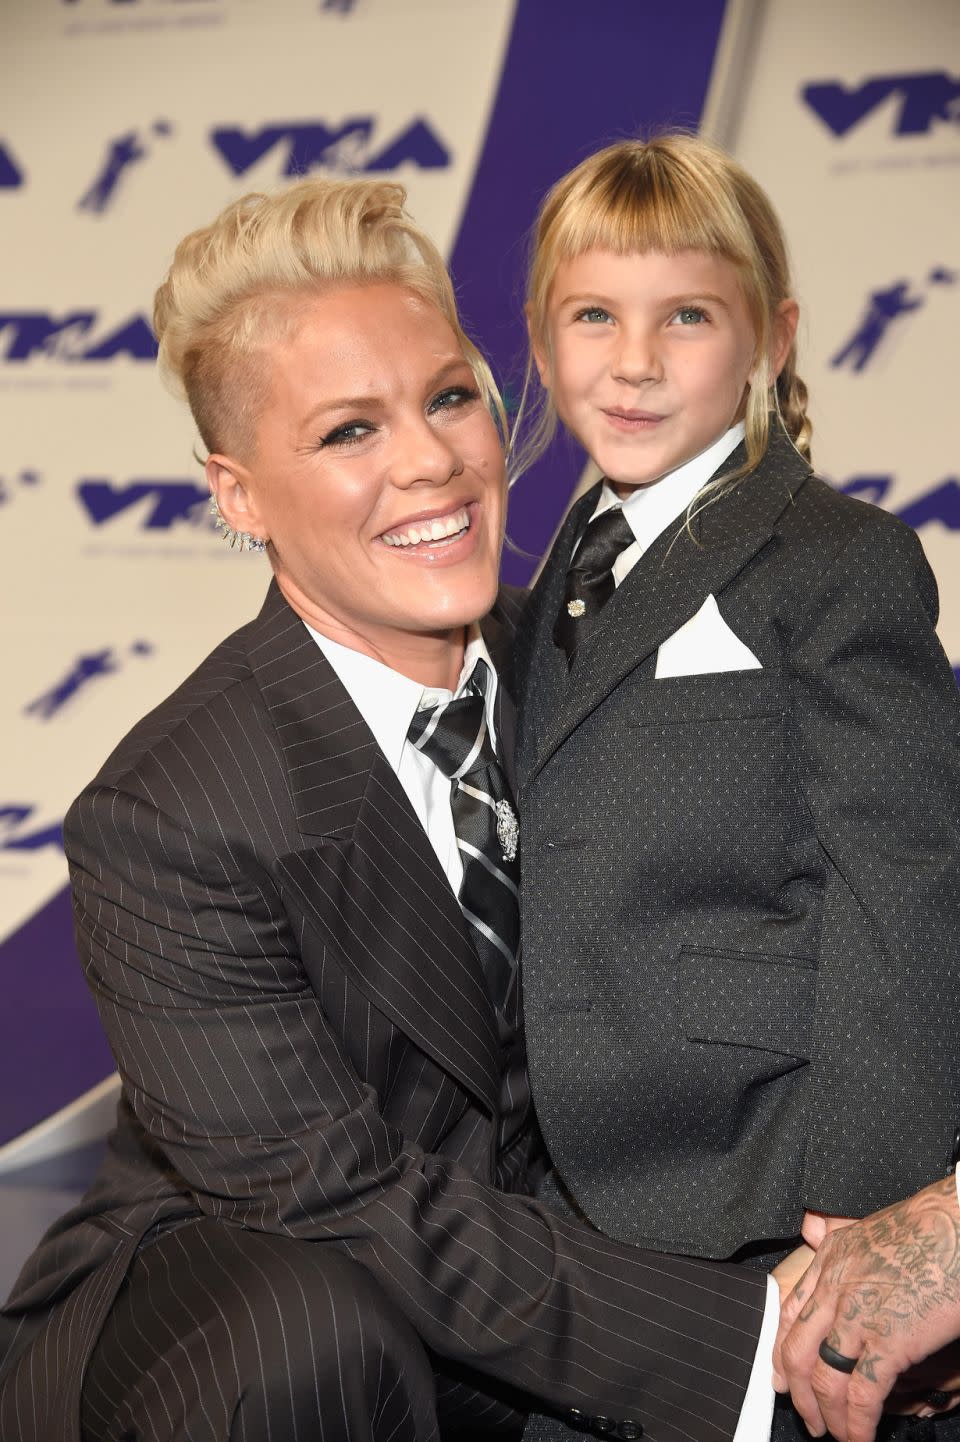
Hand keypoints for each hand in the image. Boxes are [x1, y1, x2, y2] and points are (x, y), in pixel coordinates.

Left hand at [773, 1176, 959, 1441]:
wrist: (958, 1223)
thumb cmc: (929, 1226)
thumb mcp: (869, 1227)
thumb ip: (843, 1242)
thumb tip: (816, 1233)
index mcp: (831, 1258)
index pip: (790, 1312)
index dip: (782, 1351)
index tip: (781, 1378)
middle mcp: (835, 1285)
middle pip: (797, 1351)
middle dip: (798, 1393)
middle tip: (808, 1418)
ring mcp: (859, 1315)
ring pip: (824, 1378)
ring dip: (829, 1416)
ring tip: (837, 1435)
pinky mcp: (889, 1340)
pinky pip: (861, 1393)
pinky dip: (858, 1424)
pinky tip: (861, 1438)